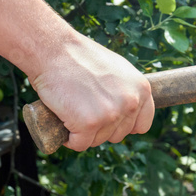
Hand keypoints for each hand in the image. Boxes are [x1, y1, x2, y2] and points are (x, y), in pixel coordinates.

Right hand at [28, 33, 154, 150]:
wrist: (54, 50)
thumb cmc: (80, 58)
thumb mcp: (117, 69)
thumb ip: (127, 91)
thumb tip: (129, 111)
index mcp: (141, 89)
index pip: (141, 124)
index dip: (123, 125)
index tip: (109, 120)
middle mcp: (131, 102)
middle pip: (117, 135)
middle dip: (99, 128)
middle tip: (82, 107)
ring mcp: (111, 114)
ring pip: (97, 141)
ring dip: (83, 132)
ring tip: (73, 108)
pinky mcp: (89, 124)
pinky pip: (79, 144)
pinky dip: (68, 138)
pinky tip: (63, 118)